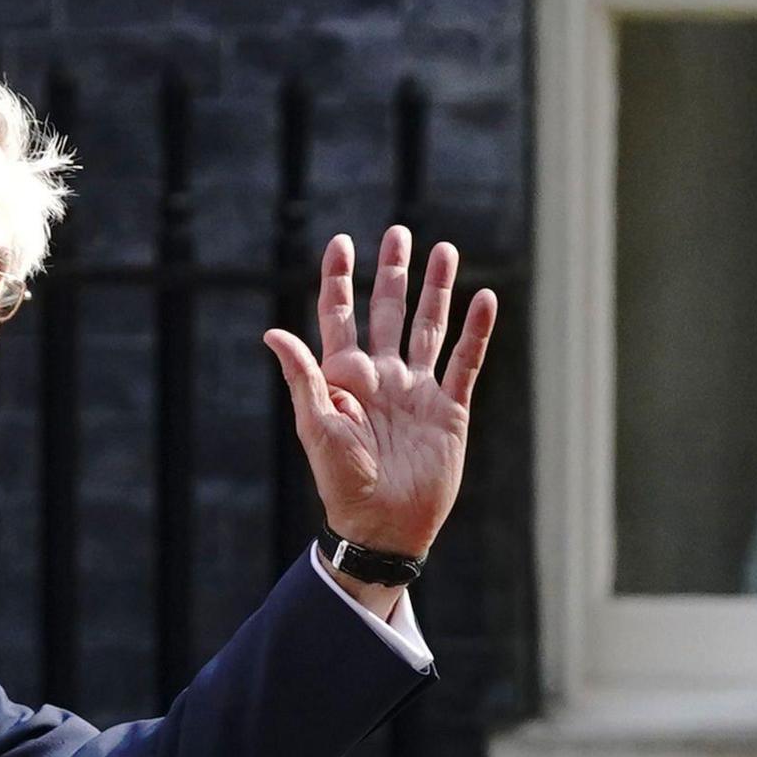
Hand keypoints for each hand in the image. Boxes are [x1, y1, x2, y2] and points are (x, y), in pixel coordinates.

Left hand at [262, 226, 497, 560]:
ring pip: (430, 328)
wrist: (383, 524)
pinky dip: (477, 331)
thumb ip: (302, 376)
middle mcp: (382, 377)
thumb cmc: (341, 480)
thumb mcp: (316, 426)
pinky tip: (485, 299)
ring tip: (445, 250)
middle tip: (398, 233)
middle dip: (394, 273)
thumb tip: (272, 332)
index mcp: (343, 377)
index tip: (341, 242)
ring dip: (437, 291)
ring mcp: (417, 390)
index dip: (339, 280)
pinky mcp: (449, 409)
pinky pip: (465, 362)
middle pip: (389, 312)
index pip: (339, 316)